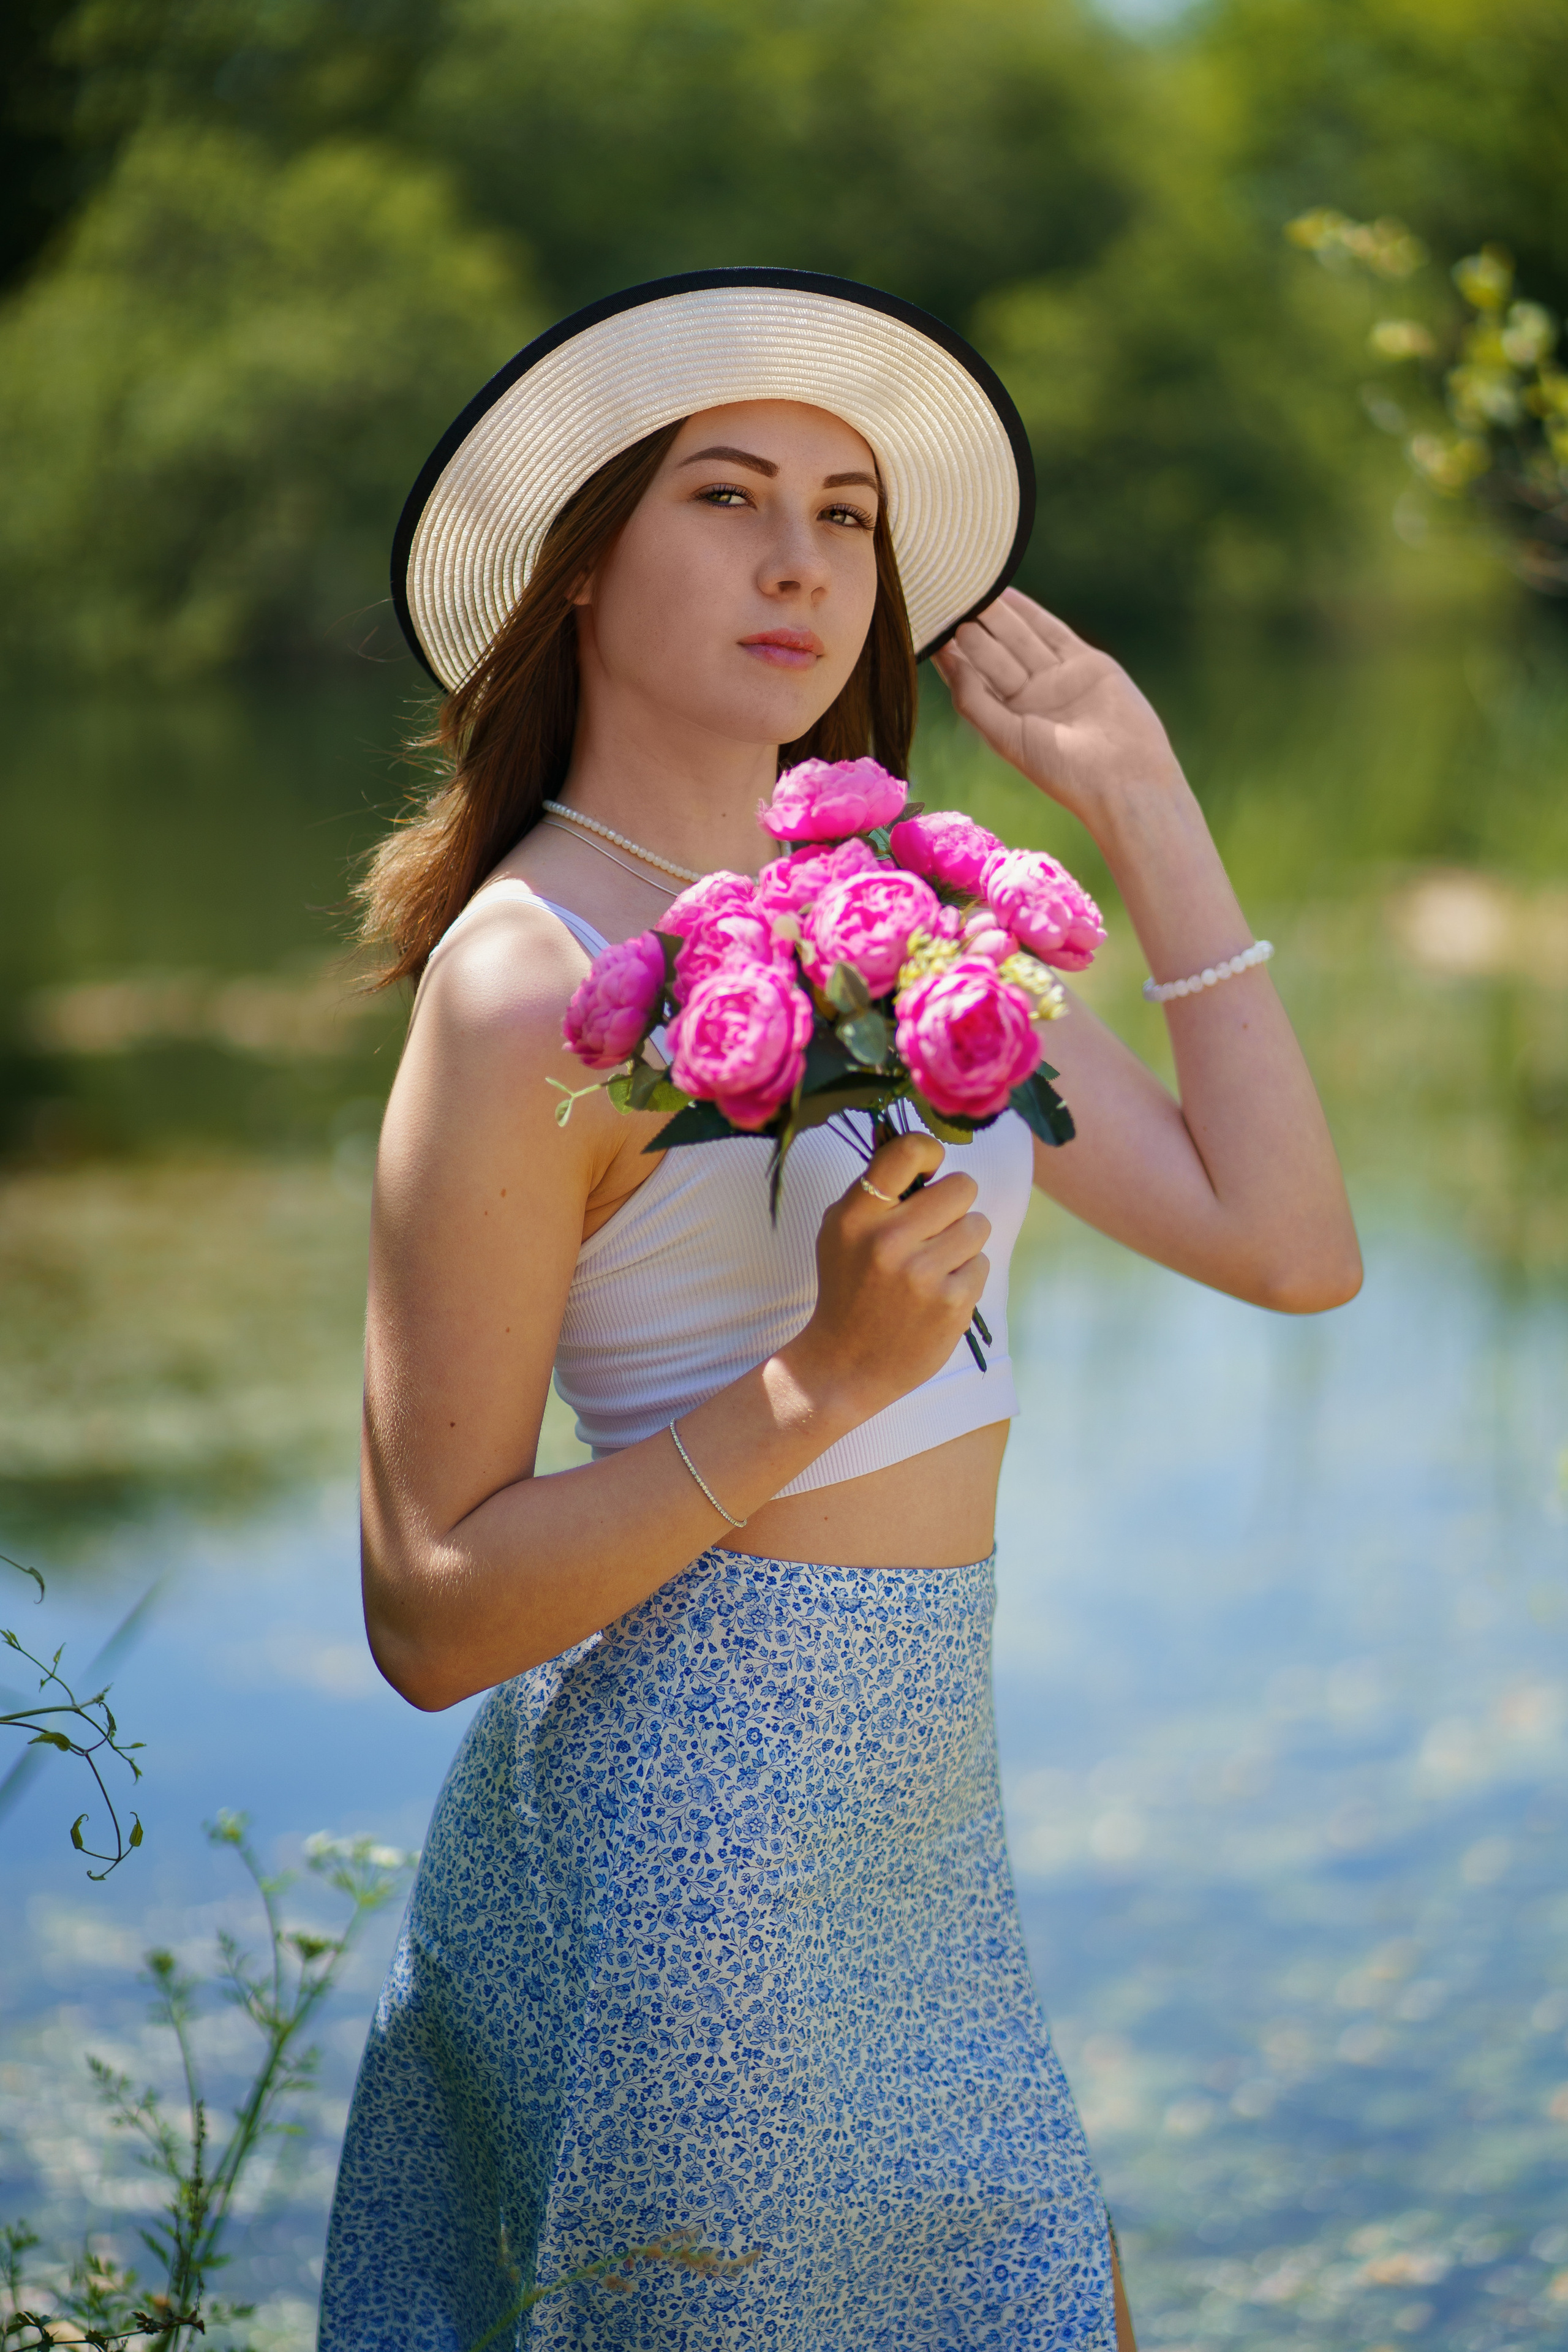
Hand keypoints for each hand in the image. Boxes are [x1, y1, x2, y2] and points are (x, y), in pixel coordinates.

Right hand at [785, 1130, 990, 1417]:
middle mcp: (888, 1241)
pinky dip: (965, 1276)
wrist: (847, 1363)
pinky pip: (981, 1264)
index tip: (929, 1169)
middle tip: (935, 1226)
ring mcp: (923, 1274)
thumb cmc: (849, 1287)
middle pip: (962, 1187)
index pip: (907, 1151)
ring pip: (978, 1225)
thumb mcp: (841, 1231)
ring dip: (962, 1241)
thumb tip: (924, 1151)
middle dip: (955, 1204)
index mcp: (856, 1216)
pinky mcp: (952, 1303)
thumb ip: (876, 1190)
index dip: (929, 1152)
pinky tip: (937, 1293)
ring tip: (934, 1264)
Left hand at [931, 588, 1181, 829]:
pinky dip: (1029, 611)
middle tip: (944, 599)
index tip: (927, 631)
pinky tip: (1005, 593)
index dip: (951, 657)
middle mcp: (1030, 699)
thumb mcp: (1008, 739)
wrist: (1125, 777)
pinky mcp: (1085, 663)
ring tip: (968, 588)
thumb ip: (975, 701)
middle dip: (970, 629)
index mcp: (1007, 722)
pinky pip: (1051, 631)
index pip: (972, 682)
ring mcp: (1057, 679)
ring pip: (1019, 639)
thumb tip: (949, 661)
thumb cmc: (1064, 771)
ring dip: (994, 615)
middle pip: (993, 656)